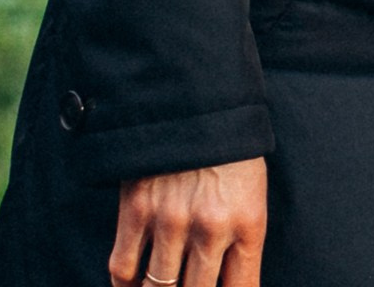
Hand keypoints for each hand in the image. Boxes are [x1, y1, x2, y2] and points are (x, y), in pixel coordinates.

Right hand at [110, 157, 267, 286]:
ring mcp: (171, 221)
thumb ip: (241, 243)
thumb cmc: (230, 155)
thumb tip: (229, 285)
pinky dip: (126, 285)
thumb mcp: (251, 195)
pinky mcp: (136, 211)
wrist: (195, 104)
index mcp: (248, 223)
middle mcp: (211, 228)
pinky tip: (134, 284)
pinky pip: (122, 269)